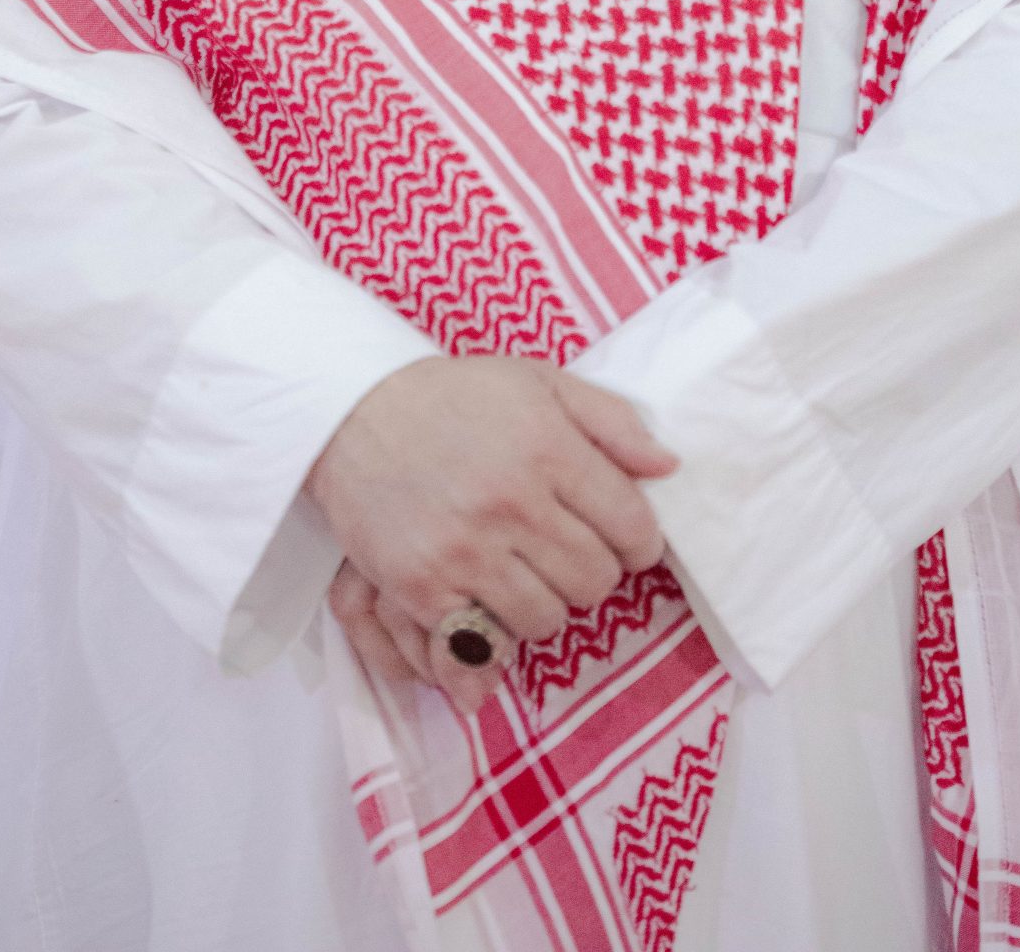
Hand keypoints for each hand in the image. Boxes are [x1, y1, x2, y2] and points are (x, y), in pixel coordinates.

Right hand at [306, 356, 677, 714]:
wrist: (351, 409)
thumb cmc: (454, 395)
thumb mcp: (538, 381)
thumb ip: (611, 420)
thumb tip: (668, 467)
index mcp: (548, 447)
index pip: (632, 527)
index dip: (640, 542)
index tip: (625, 541)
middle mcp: (512, 502)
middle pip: (595, 581)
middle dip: (592, 572)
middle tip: (567, 551)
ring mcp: (465, 550)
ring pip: (549, 619)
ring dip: (547, 603)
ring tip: (525, 571)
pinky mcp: (423, 586)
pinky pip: (488, 639)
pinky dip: (496, 628)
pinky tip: (488, 594)